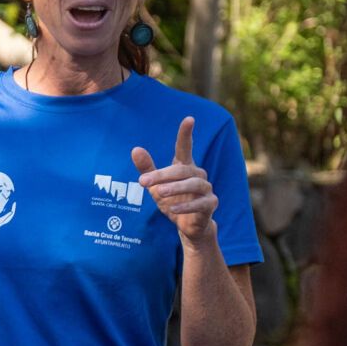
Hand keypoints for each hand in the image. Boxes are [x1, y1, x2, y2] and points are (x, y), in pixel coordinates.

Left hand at [133, 118, 217, 243]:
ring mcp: (206, 189)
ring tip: (159, 193)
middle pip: (182, 170)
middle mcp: (197, 174)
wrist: (188, 226)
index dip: (186, 134)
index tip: (189, 119)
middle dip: (162, 175)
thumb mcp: (156, 185)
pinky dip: (186, 205)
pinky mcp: (211, 204)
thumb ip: (147, 169)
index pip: (185, 147)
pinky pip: (201, 203)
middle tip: (143, 182)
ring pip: (194, 184)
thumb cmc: (172, 201)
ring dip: (175, 188)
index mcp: (184, 167)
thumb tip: (135, 149)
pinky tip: (173, 208)